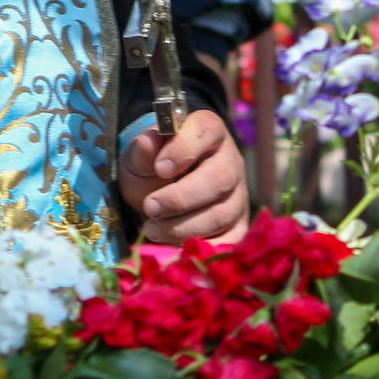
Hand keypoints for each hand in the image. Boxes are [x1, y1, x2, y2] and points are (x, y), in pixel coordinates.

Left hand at [118, 109, 251, 244]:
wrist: (159, 193)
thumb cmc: (152, 169)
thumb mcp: (140, 157)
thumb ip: (143, 151)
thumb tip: (148, 143)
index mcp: (208, 131)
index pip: (206, 131)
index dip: (183, 149)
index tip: (160, 168)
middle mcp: (230, 160)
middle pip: (219, 178)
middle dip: (181, 198)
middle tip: (150, 207)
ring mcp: (238, 194)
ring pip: (222, 213)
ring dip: (184, 227)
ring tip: (153, 228)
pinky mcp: (238, 224)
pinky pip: (230, 240)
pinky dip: (203, 247)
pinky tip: (176, 247)